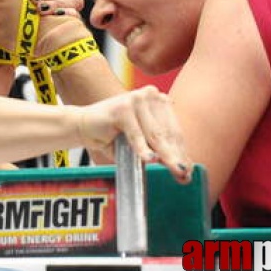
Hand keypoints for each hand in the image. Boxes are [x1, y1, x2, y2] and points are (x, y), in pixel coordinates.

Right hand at [77, 85, 192, 183]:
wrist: (83, 126)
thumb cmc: (113, 136)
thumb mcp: (142, 142)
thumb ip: (160, 150)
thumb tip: (183, 169)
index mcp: (159, 100)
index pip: (174, 130)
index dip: (182, 152)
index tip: (187, 172)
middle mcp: (151, 95)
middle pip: (167, 133)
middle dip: (175, 156)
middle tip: (183, 175)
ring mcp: (136, 99)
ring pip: (155, 135)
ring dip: (165, 155)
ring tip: (175, 170)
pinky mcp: (123, 108)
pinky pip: (136, 134)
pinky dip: (142, 149)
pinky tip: (149, 160)